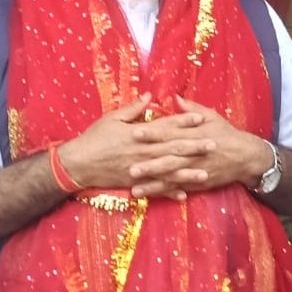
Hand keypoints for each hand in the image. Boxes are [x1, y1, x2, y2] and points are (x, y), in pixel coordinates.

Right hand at [59, 94, 215, 197]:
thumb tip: (149, 96)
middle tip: (214, 144)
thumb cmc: (93, 138)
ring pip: (168, 171)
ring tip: (205, 173)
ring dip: (188, 173)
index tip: (201, 118)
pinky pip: (155, 189)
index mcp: (138, 134)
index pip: (166, 126)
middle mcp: (142, 152)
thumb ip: (132, 108)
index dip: (184, 121)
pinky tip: (184, 194)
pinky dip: (169, 192)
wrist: (78, 164)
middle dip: (194, 147)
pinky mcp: (134, 182)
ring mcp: (140, 169)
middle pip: (173, 149)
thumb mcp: (111, 118)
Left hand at [127, 97, 272, 198]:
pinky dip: (164, 193)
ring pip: (171, 177)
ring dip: (153, 183)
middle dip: (149, 163)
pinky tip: (149, 196)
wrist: (246, 156)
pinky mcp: (197, 183)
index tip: (135, 132)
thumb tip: (175, 98)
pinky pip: (178, 188)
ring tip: (134, 188)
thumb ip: (191, 108)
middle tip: (129, 166)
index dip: (153, 133)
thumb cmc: (226, 133)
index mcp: (194, 134)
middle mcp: (193, 153)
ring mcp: (194, 170)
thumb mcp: (212, 116)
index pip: (170, 132)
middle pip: (168, 158)